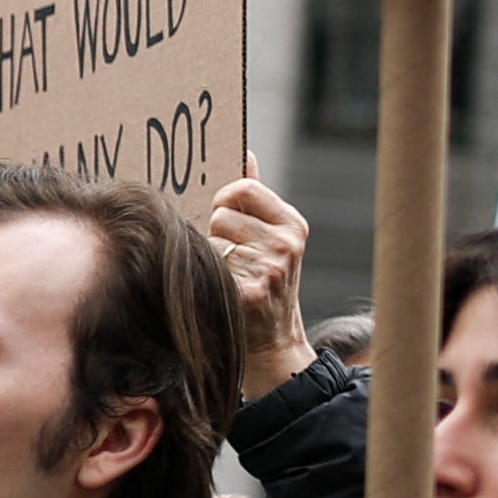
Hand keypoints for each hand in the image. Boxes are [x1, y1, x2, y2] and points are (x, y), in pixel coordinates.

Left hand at [212, 181, 317, 394]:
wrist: (274, 345)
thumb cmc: (267, 286)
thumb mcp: (274, 239)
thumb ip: (257, 196)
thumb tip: (243, 151)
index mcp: (292, 225)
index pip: (242, 188)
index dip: (226, 201)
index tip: (228, 220)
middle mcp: (284, 244)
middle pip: (220, 216)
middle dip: (215, 234)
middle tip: (230, 258)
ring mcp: (268, 269)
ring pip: (210, 242)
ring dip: (208, 258)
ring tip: (226, 276)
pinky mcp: (247, 293)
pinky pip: (207, 268)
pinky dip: (205, 279)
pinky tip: (221, 291)